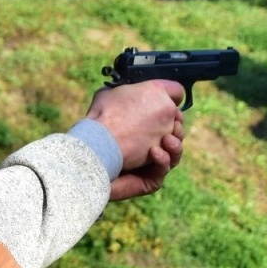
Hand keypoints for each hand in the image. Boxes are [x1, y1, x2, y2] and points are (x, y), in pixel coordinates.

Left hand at [85, 80, 185, 201]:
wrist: (89, 152)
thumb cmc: (98, 125)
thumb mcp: (111, 97)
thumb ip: (130, 90)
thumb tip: (153, 86)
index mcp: (143, 128)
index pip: (169, 120)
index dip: (174, 113)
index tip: (174, 106)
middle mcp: (148, 146)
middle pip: (176, 137)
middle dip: (177, 129)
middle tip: (174, 123)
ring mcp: (149, 165)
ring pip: (174, 156)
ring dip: (176, 146)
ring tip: (168, 139)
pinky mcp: (147, 181)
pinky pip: (162, 172)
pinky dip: (163, 161)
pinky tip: (155, 152)